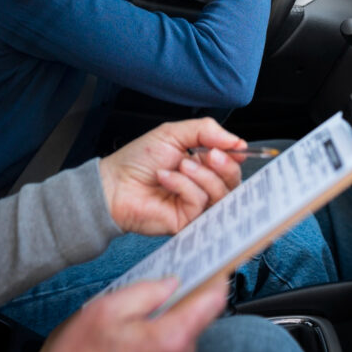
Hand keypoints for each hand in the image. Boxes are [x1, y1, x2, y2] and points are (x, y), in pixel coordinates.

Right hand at [41, 276, 227, 351]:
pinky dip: (165, 328)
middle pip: (200, 314)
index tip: (217, 259)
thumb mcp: (109, 308)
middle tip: (170, 276)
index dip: (216, 276)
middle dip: (187, 293)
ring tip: (145, 304)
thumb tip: (172, 281)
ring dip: (173, 313)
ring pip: (186, 328)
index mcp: (170, 336)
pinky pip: (174, 342)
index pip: (213, 301)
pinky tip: (142, 324)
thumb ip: (146, 290)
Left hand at [99, 118, 245, 235]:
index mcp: (202, 164)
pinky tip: (166, 179)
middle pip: (233, 180)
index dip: (237, 154)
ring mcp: (196, 205)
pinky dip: (184, 185)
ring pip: (220, 192)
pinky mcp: (189, 221)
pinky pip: (200, 201)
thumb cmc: (138, 160)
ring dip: (201, 174)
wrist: (114, 184)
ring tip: (180, 165)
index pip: (232, 162)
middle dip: (225, 165)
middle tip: (210, 154)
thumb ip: (206, 131)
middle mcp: (202, 185)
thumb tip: (236, 140)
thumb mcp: (173, 134)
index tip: (236, 147)